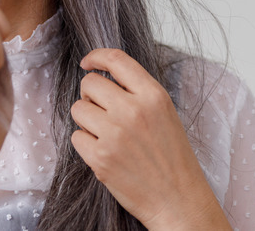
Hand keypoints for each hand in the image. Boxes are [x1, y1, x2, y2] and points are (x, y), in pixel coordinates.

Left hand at [70, 49, 230, 230]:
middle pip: (90, 83)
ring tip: (106, 134)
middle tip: (102, 110)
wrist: (177, 199)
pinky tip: (105, 152)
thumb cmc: (171, 157)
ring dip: (86, 120)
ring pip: (78, 109)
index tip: (88, 63)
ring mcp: (114, 134)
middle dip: (91, 95)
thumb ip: (137, 91)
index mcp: (153, 95)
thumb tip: (102, 75)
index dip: (96, 56)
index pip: (116, 59)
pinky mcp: (100, 158)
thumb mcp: (164, 113)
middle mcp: (133, 110)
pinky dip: (86, 144)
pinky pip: (76, 136)